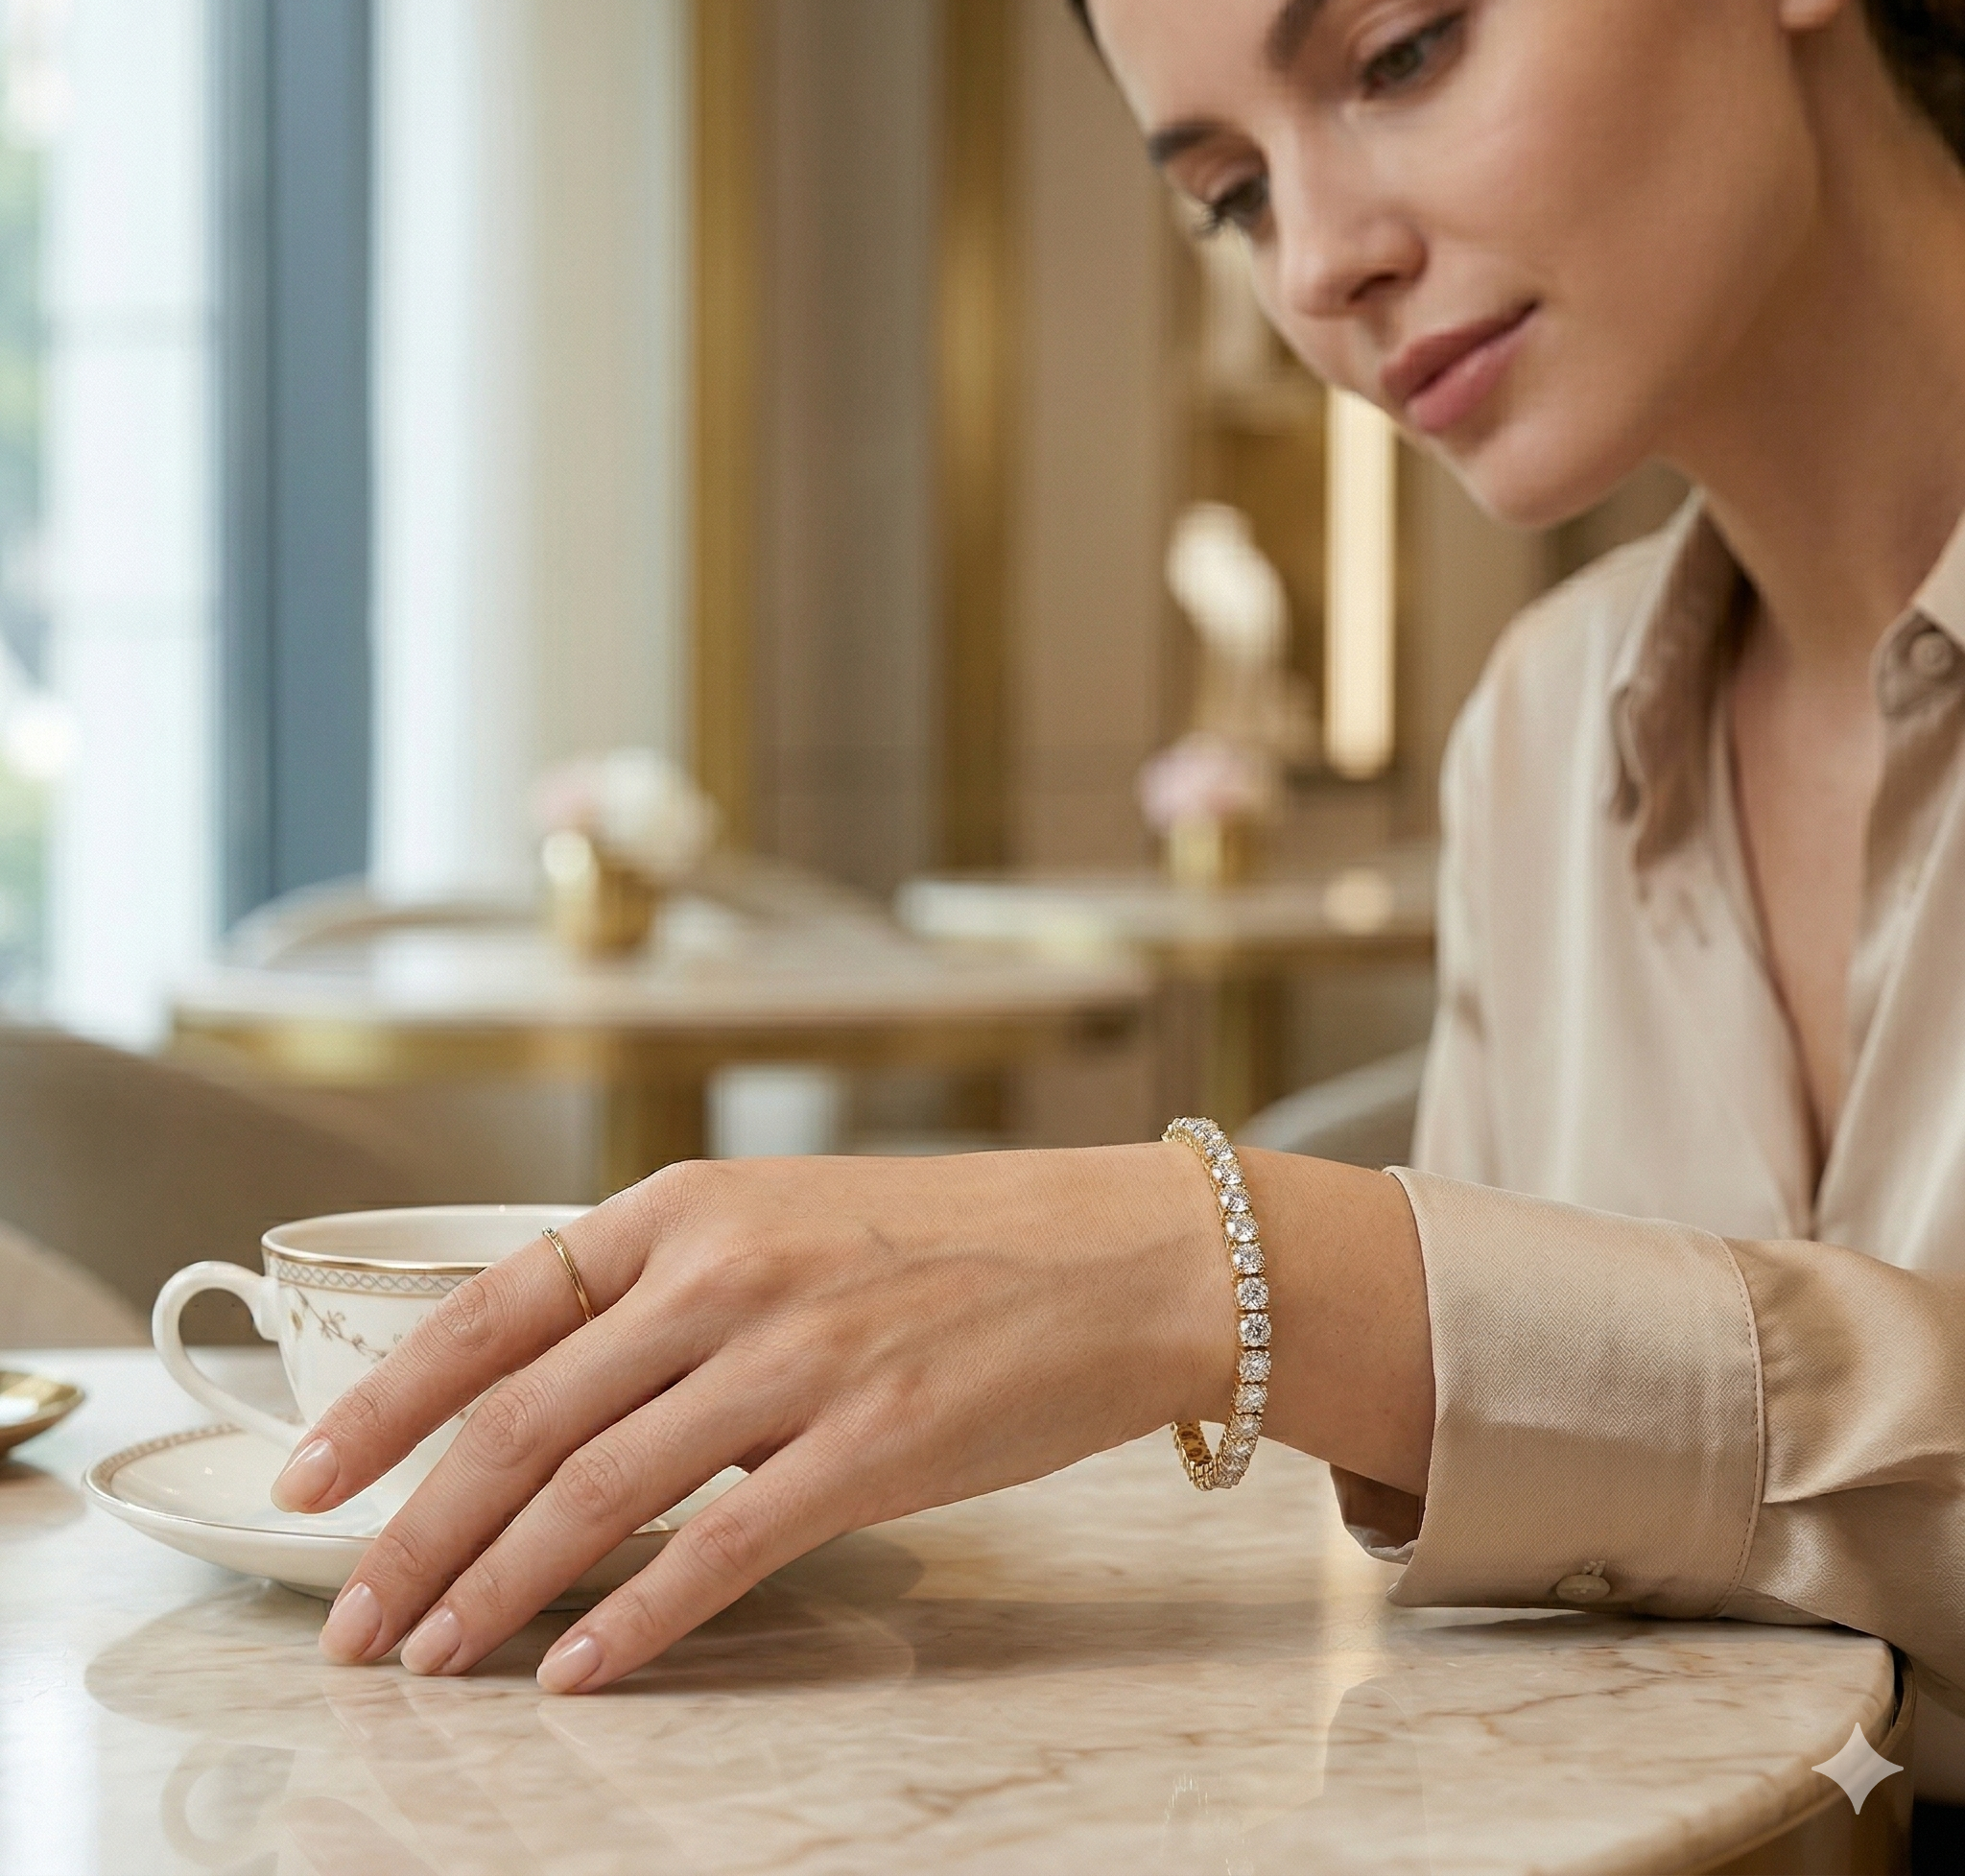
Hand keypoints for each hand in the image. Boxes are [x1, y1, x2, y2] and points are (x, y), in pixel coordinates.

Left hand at [274, 1144, 1246, 1692]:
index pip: (491, 1308)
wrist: (1125, 1252)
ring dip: (495, 1589)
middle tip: (350, 1621)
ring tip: (433, 1659)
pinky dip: (634, 1618)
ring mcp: (799, 1356)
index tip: (309, 1481)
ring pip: (596, 1490)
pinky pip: (719, 1548)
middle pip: (521, 1418)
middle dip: (414, 1532)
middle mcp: (725, 1272)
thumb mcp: (791, 1219)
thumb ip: (672, 1293)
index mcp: (691, 1204)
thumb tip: (552, 1397)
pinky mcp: (872, 1444)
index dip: (385, 1404)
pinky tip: (580, 1671)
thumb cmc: (959, 1239)